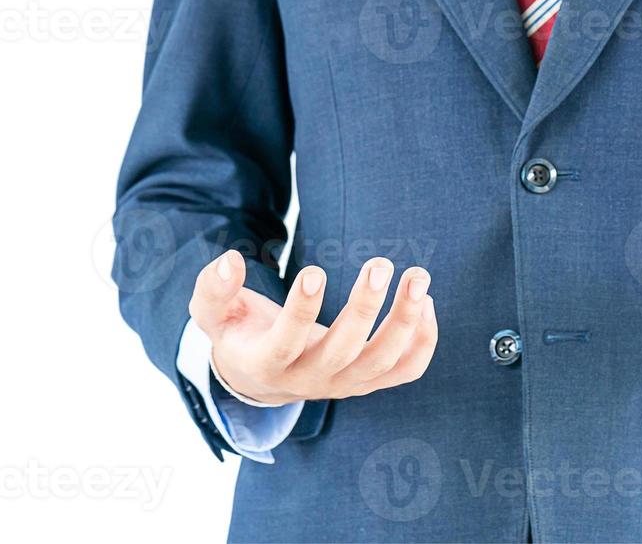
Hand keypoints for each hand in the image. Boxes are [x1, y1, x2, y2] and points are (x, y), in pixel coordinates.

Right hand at [188, 252, 437, 405]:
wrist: (263, 378)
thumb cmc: (241, 335)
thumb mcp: (214, 316)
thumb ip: (213, 290)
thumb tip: (228, 261)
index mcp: (268, 364)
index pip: (285, 343)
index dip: (301, 310)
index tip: (314, 270)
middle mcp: (310, 379)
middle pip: (343, 351)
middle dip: (365, 307)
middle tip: (380, 263)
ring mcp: (344, 383)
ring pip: (382, 362)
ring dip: (405, 320)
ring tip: (418, 277)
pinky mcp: (370, 381)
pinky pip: (406, 371)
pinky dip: (423, 342)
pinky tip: (426, 302)